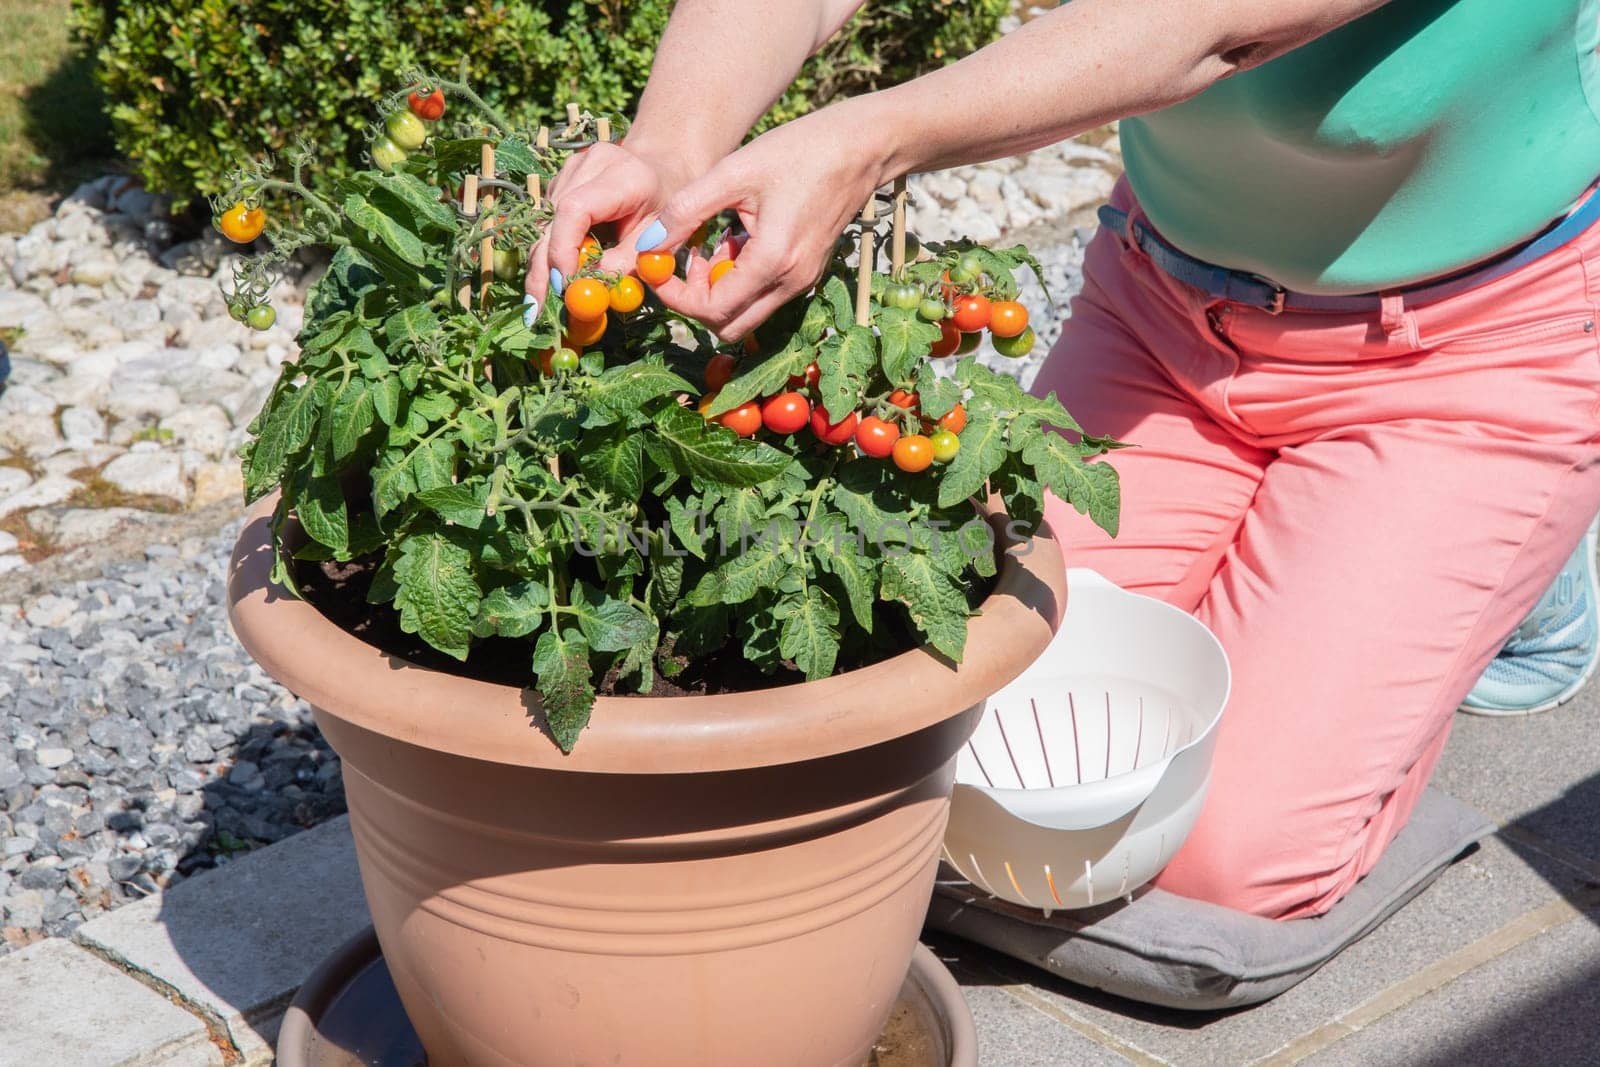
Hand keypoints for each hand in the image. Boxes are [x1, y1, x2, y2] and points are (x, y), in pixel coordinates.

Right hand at [524, 140, 700, 310]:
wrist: (664, 173)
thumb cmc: (665, 212)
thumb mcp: (656, 242)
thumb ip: (624, 265)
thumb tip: (587, 290)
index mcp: (623, 175)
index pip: (575, 209)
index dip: (563, 249)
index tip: (563, 285)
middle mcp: (591, 163)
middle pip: (552, 218)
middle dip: (543, 267)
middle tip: (536, 308)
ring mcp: (572, 168)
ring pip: (544, 222)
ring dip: (543, 262)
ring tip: (542, 298)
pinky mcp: (562, 178)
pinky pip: (548, 220)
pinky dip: (550, 249)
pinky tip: (557, 272)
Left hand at [643, 106, 887, 340]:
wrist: (862, 147)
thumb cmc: (801, 151)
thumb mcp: (733, 173)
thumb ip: (686, 211)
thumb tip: (647, 246)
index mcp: (773, 261)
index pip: (712, 309)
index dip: (676, 296)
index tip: (657, 267)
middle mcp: (792, 282)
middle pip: (729, 325)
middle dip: (695, 302)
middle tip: (680, 263)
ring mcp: (803, 281)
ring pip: (746, 313)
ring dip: (718, 290)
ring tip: (710, 244)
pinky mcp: (807, 273)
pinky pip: (764, 294)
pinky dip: (740, 280)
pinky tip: (735, 240)